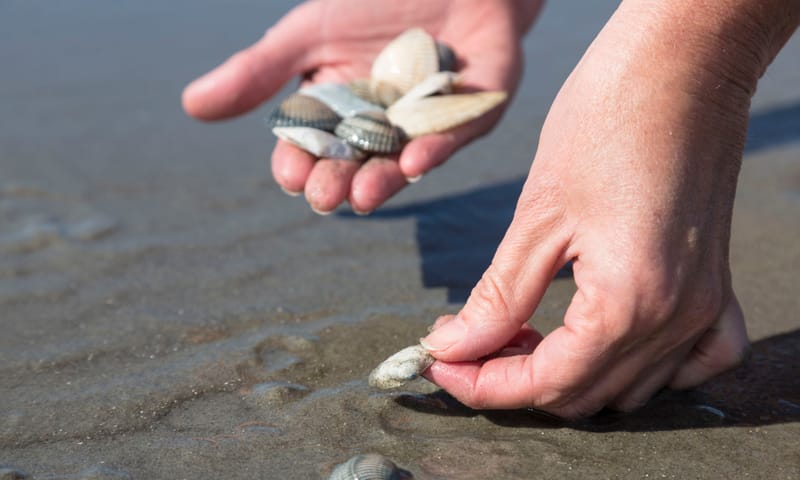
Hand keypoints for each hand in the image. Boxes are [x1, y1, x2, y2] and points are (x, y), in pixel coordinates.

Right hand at [182, 0, 541, 213]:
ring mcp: (431, 122)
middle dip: (340, 181)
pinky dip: (437, 146)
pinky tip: (415, 160)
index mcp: (342, 113)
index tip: (291, 176)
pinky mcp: (476, 108)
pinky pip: (457, 132)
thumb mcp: (308, 33)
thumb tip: (192, 106)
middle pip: (357, 165)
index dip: (301, 165)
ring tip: (364, 195)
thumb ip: (258, 71)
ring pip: (404, 159)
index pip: (314, 149)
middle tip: (325, 197)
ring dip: (385, 179)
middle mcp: (385, 127)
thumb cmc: (371, 1)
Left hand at [420, 2, 760, 417]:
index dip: (482, 386)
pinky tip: (604, 339)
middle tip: (468, 344)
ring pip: (630, 386)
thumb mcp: (537, 216)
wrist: (680, 66)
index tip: (437, 366)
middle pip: (584, 394)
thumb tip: (455, 348)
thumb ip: (498, 297)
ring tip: (519, 334)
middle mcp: (676, 318)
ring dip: (567, 373)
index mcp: (629, 302)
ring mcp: (705, 305)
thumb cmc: (605, 121)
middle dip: (515, 379)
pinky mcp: (716, 285)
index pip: (547, 383)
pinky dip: (643, 366)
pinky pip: (695, 360)